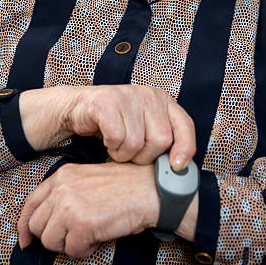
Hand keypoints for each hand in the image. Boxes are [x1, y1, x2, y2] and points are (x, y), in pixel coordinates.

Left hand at [17, 161, 158, 255]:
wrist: (149, 190)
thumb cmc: (124, 187)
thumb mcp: (87, 180)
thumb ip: (64, 195)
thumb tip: (43, 224)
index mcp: (62, 175)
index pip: (31, 202)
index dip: (25, 224)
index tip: (26, 239)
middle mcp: (62, 188)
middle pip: (36, 225)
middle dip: (53, 236)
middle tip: (75, 234)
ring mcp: (70, 206)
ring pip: (50, 241)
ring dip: (69, 244)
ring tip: (89, 234)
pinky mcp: (82, 224)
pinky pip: (72, 250)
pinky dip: (86, 249)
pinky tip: (99, 236)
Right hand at [20, 84, 195, 169]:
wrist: (79, 109)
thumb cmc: (116, 123)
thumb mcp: (145, 129)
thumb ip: (163, 142)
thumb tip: (180, 169)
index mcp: (163, 101)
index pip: (185, 125)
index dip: (185, 148)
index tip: (176, 166)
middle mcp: (149, 95)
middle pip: (161, 141)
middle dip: (144, 156)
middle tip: (131, 153)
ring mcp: (129, 96)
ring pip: (137, 143)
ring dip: (123, 154)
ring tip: (117, 146)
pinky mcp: (107, 101)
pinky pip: (117, 138)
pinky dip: (111, 146)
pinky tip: (107, 140)